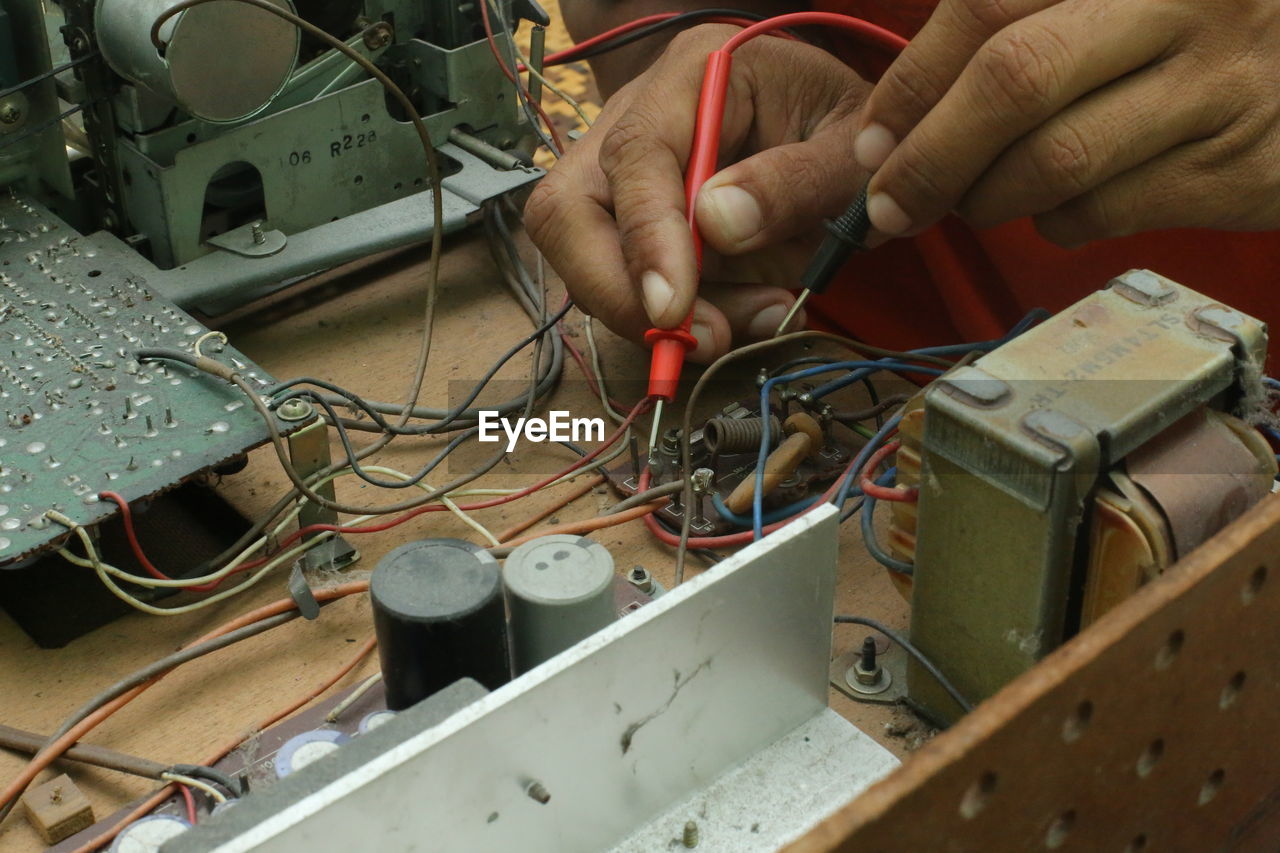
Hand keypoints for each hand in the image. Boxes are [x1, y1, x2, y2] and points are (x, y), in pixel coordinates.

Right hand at [525, 25, 873, 361]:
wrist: (850, 136)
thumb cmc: (854, 132)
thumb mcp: (853, 149)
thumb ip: (797, 182)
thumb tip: (717, 226)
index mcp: (696, 75)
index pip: (636, 155)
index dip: (646, 238)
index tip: (673, 308)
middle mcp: (637, 117)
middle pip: (569, 211)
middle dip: (618, 292)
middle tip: (693, 341)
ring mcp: (623, 174)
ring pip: (586, 257)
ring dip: (661, 314)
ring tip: (759, 317)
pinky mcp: (632, 224)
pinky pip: (625, 283)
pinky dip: (681, 317)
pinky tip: (746, 313)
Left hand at [853, 0, 1279, 246]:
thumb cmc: (1181, 34)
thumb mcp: (1107, 3)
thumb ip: (1014, 27)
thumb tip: (890, 122)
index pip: (987, 8)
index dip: (912, 83)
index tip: (872, 140)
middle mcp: (1189, 2)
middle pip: (1015, 82)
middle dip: (930, 158)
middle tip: (889, 205)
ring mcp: (1221, 85)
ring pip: (1056, 161)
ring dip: (985, 199)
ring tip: (972, 201)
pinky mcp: (1237, 169)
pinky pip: (1103, 212)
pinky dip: (1052, 223)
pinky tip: (1052, 207)